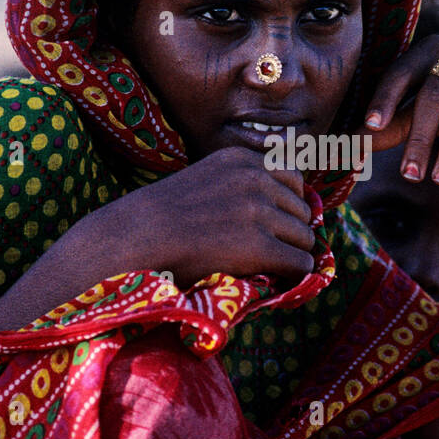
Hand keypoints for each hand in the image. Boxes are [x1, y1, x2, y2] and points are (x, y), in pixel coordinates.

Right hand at [107, 146, 316, 286]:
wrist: (134, 239)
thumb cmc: (160, 219)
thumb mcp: (204, 181)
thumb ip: (239, 185)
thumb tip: (283, 206)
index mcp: (242, 159)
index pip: (293, 179)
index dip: (287, 206)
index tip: (274, 225)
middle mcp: (255, 179)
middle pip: (302, 210)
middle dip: (290, 232)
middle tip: (270, 251)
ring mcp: (258, 211)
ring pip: (305, 238)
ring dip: (291, 254)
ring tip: (268, 267)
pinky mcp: (258, 245)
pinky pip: (300, 263)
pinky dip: (294, 275)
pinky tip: (276, 279)